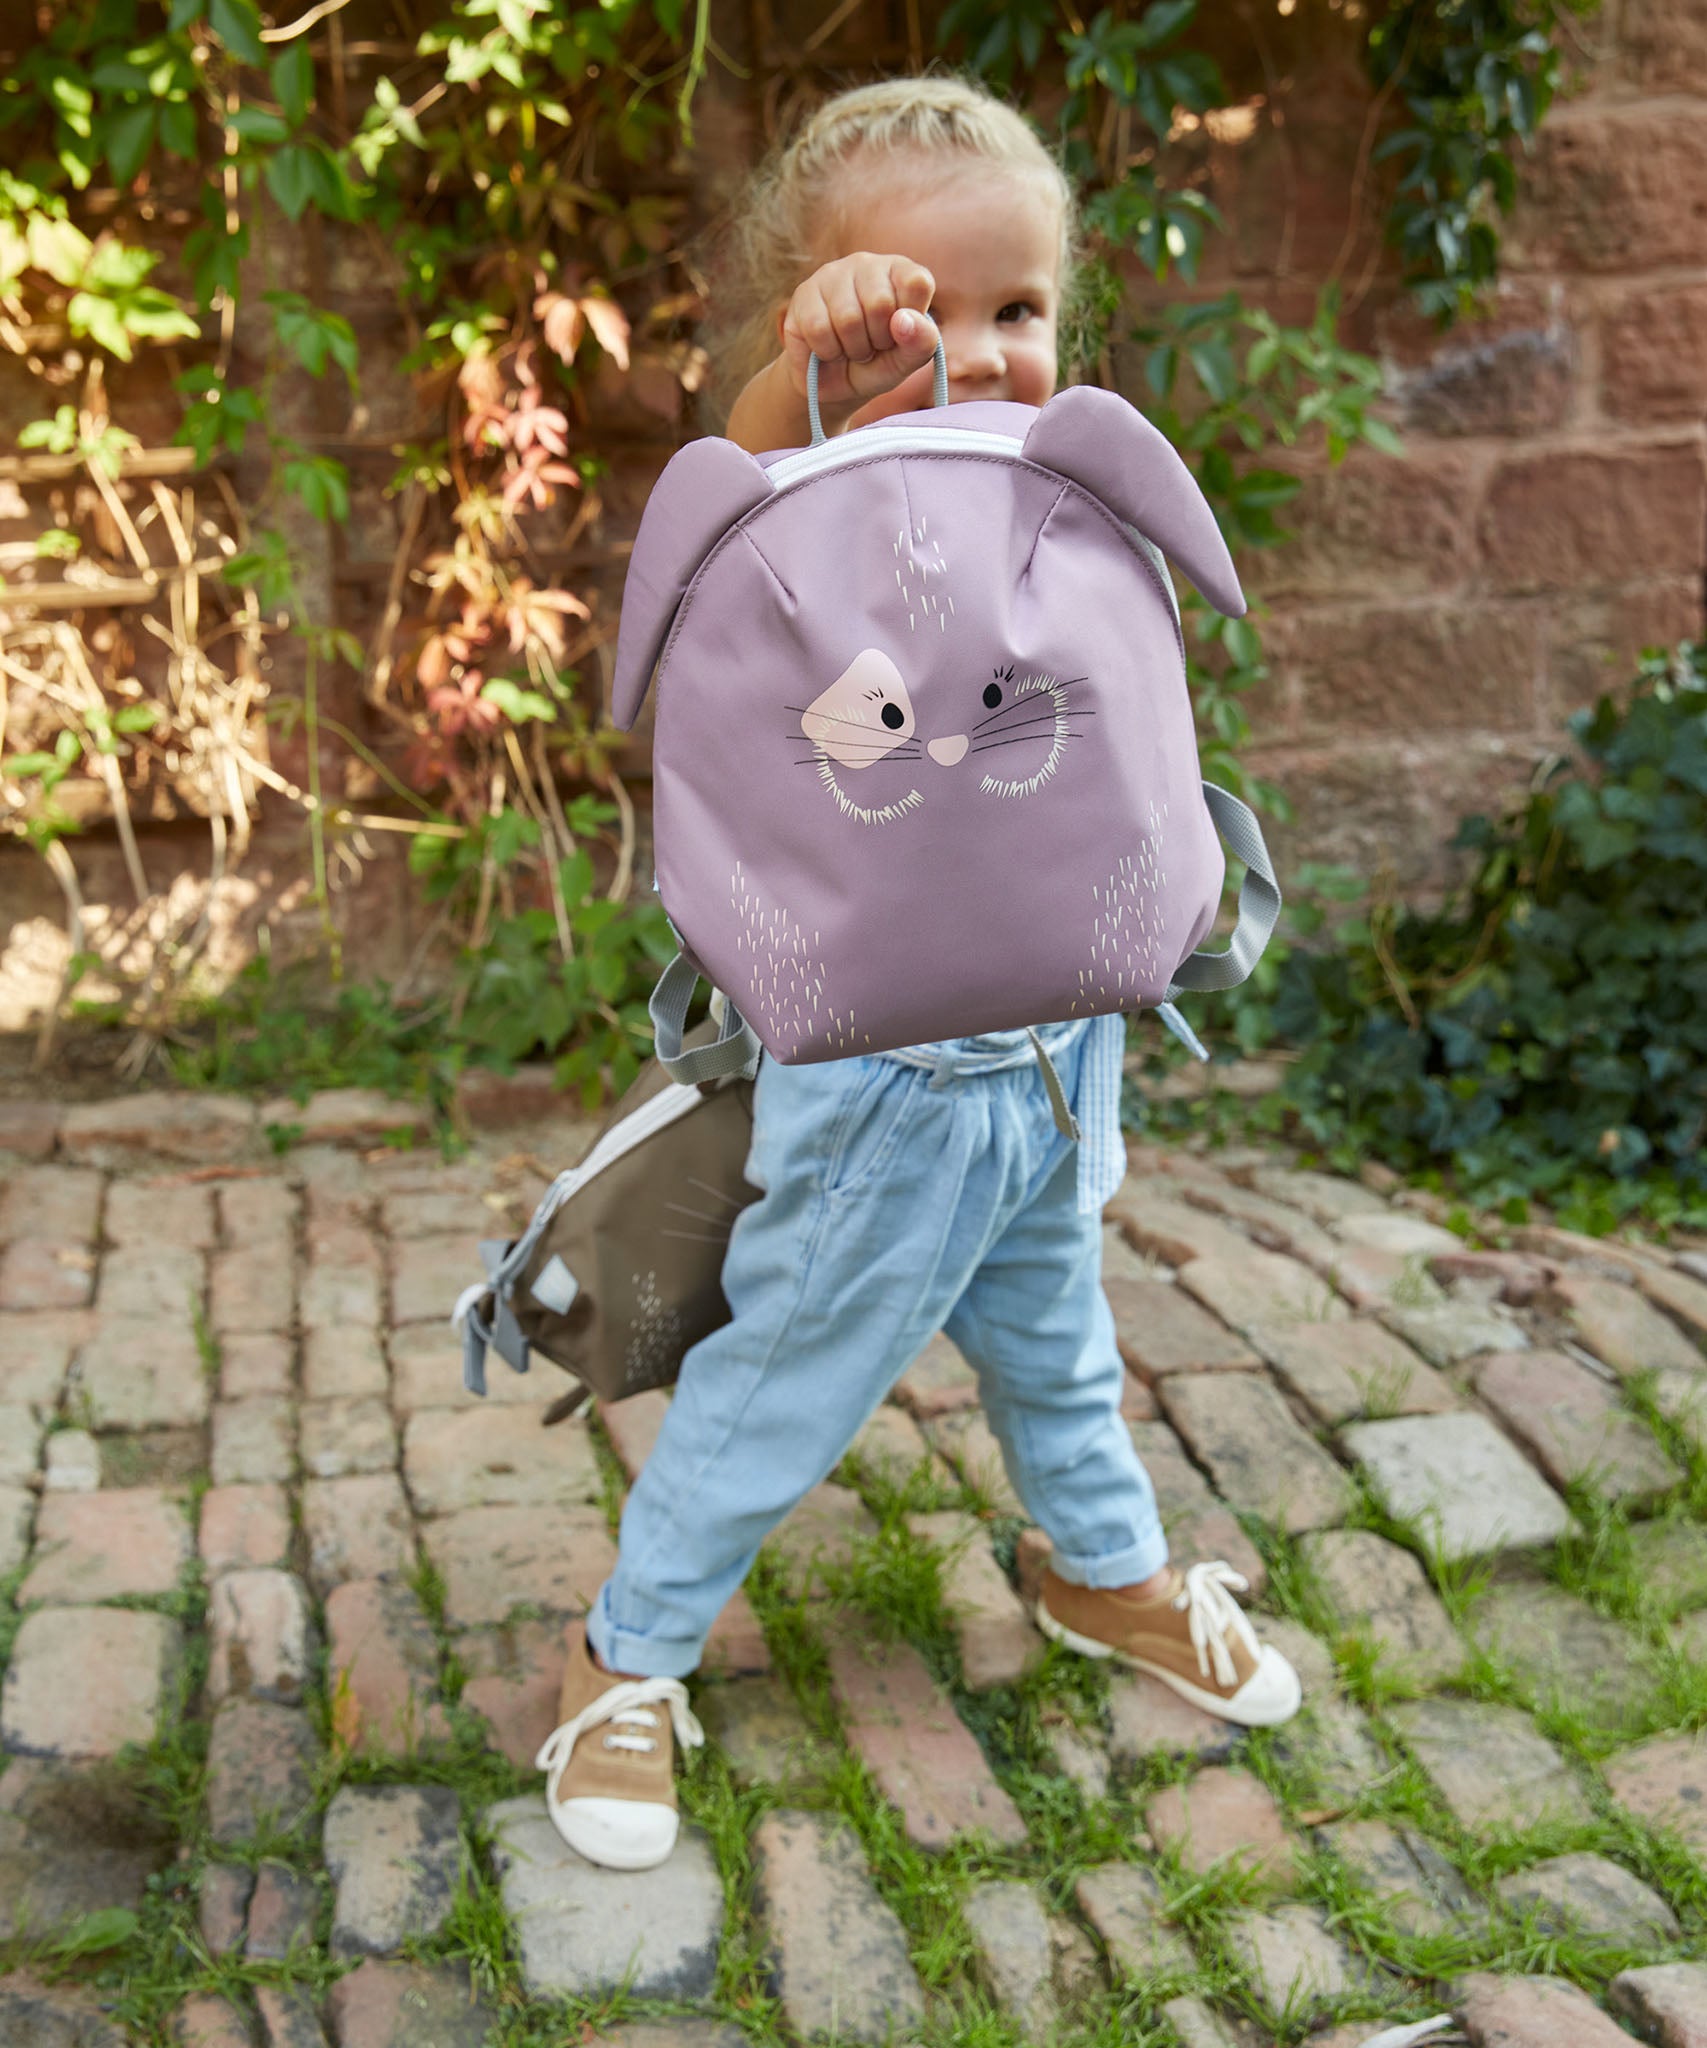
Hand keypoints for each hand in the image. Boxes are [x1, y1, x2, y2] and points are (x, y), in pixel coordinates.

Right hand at [780, 253, 938, 421]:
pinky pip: (818, 328)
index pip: (917, 283)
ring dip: (852, 349)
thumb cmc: (876, 364)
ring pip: (847, 318)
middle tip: (872, 347)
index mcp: (900, 272)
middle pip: (880, 303)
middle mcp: (867, 264)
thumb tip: (904, 321)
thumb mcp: (906, 360)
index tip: (900, 336)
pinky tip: (828, 349)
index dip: (910, 322)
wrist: (833, 383)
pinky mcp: (804, 293)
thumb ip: (921, 342)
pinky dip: (827, 351)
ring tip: (850, 348)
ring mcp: (832, 274)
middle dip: (877, 341)